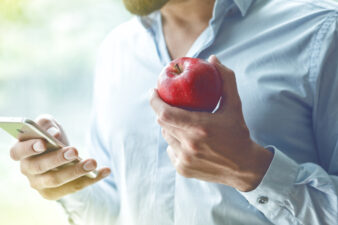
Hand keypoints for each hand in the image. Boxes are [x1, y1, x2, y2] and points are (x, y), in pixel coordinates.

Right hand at [9, 114, 110, 199]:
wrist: (60, 156)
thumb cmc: (51, 137)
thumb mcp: (49, 125)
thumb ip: (47, 124)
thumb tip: (53, 133)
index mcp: (21, 151)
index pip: (17, 151)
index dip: (29, 147)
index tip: (44, 142)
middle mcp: (27, 169)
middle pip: (39, 167)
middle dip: (57, 159)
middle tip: (74, 151)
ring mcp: (39, 183)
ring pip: (56, 180)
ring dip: (76, 171)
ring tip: (93, 162)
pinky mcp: (54, 193)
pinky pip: (74, 187)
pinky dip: (91, 179)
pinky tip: (106, 170)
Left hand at [150, 55, 272, 191]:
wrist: (244, 167)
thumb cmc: (238, 132)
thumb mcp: (235, 104)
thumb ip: (225, 80)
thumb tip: (212, 59)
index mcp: (200, 128)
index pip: (164, 113)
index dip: (154, 101)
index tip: (153, 91)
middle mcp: (189, 145)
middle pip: (163, 123)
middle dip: (162, 111)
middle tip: (167, 103)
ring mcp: (184, 159)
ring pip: (166, 136)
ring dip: (169, 126)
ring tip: (181, 120)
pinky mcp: (183, 169)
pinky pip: (170, 150)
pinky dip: (175, 141)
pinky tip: (187, 139)